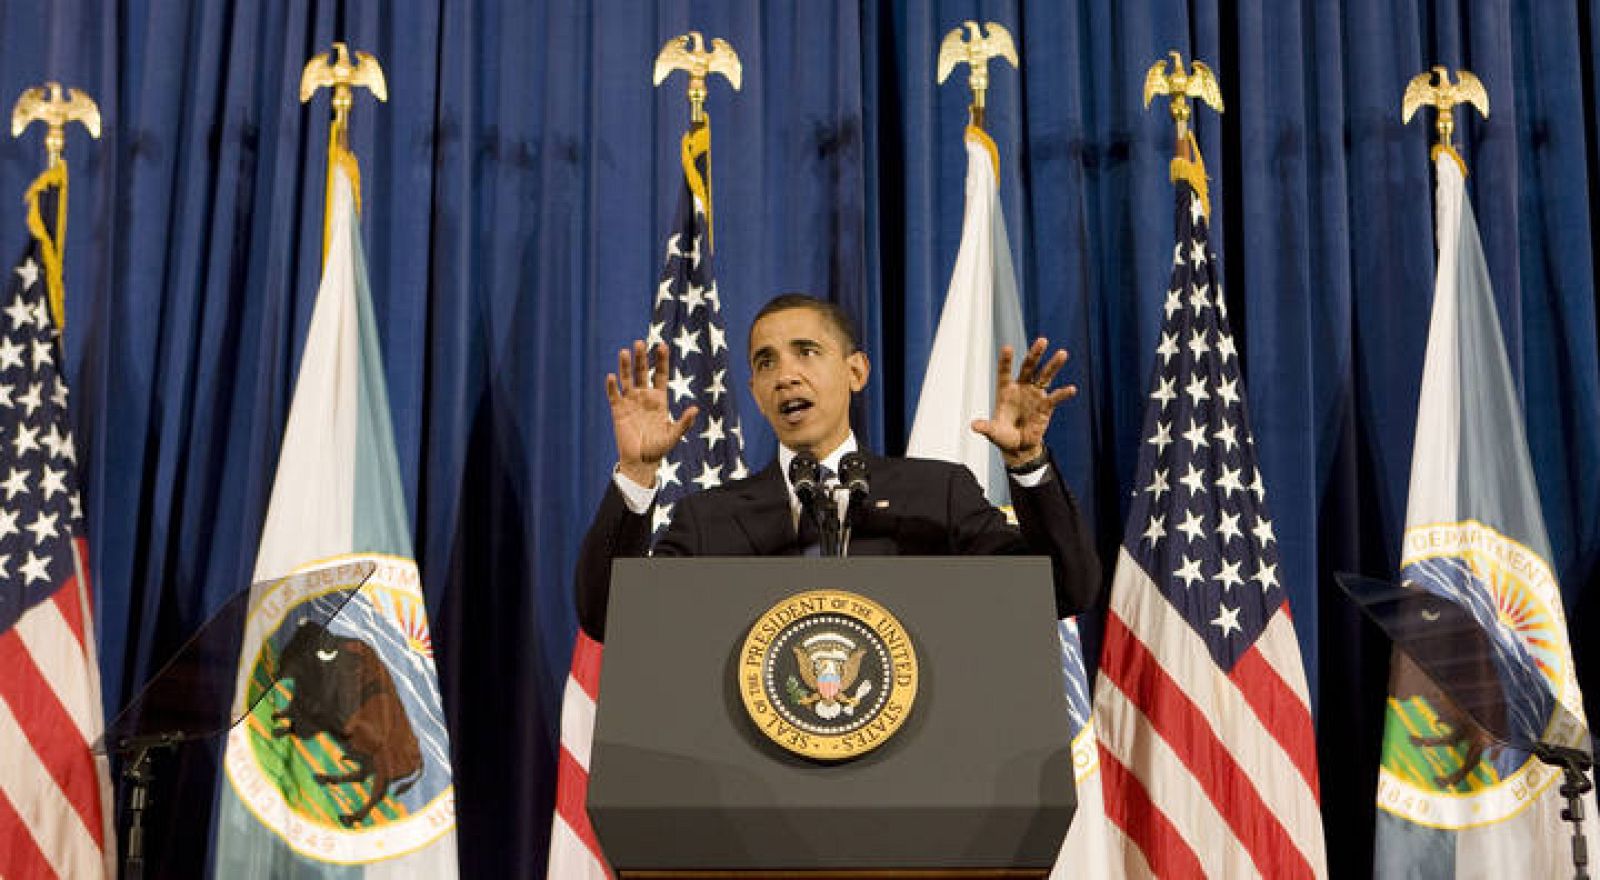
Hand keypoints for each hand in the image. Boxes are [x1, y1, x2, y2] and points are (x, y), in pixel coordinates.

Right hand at [606, 341, 698, 485]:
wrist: (641, 461)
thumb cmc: (659, 448)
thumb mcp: (674, 435)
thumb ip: (684, 423)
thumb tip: (695, 409)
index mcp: (659, 399)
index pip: (660, 374)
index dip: (661, 360)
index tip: (662, 345)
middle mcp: (644, 396)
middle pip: (642, 372)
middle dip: (641, 358)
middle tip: (640, 342)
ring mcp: (630, 402)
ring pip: (627, 379)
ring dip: (625, 366)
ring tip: (624, 352)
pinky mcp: (618, 411)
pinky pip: (614, 396)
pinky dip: (612, 387)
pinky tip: (611, 377)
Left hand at [971, 338, 1076, 466]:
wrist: (1019, 446)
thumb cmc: (1003, 436)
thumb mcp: (994, 432)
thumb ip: (986, 428)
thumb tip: (973, 426)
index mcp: (1005, 390)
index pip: (1005, 372)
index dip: (1006, 361)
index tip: (1008, 348)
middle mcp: (1021, 388)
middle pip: (1029, 367)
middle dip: (1035, 354)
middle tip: (1043, 340)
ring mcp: (1035, 394)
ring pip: (1045, 376)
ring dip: (1053, 365)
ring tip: (1062, 353)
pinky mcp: (1046, 405)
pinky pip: (1055, 397)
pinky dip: (1063, 393)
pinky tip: (1071, 389)